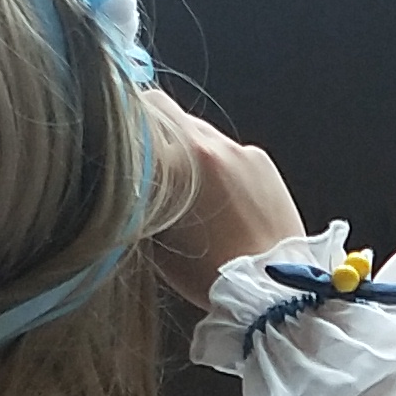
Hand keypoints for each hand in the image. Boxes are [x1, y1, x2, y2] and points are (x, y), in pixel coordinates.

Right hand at [144, 90, 304, 285]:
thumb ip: (143, 196)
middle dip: (158, 134)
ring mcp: (241, 151)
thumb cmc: (210, 273)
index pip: (144, 108)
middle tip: (154, 168)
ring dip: (190, 151)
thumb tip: (131, 179)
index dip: (130, 121)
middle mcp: (211, 144)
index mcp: (179, 159)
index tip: (124, 139)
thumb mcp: (156, 238)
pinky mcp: (263, 161)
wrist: (271, 287)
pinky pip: (230, 151)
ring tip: (192, 192)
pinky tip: (223, 200)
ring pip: (202, 134)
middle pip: (172, 114)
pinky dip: (220, 166)